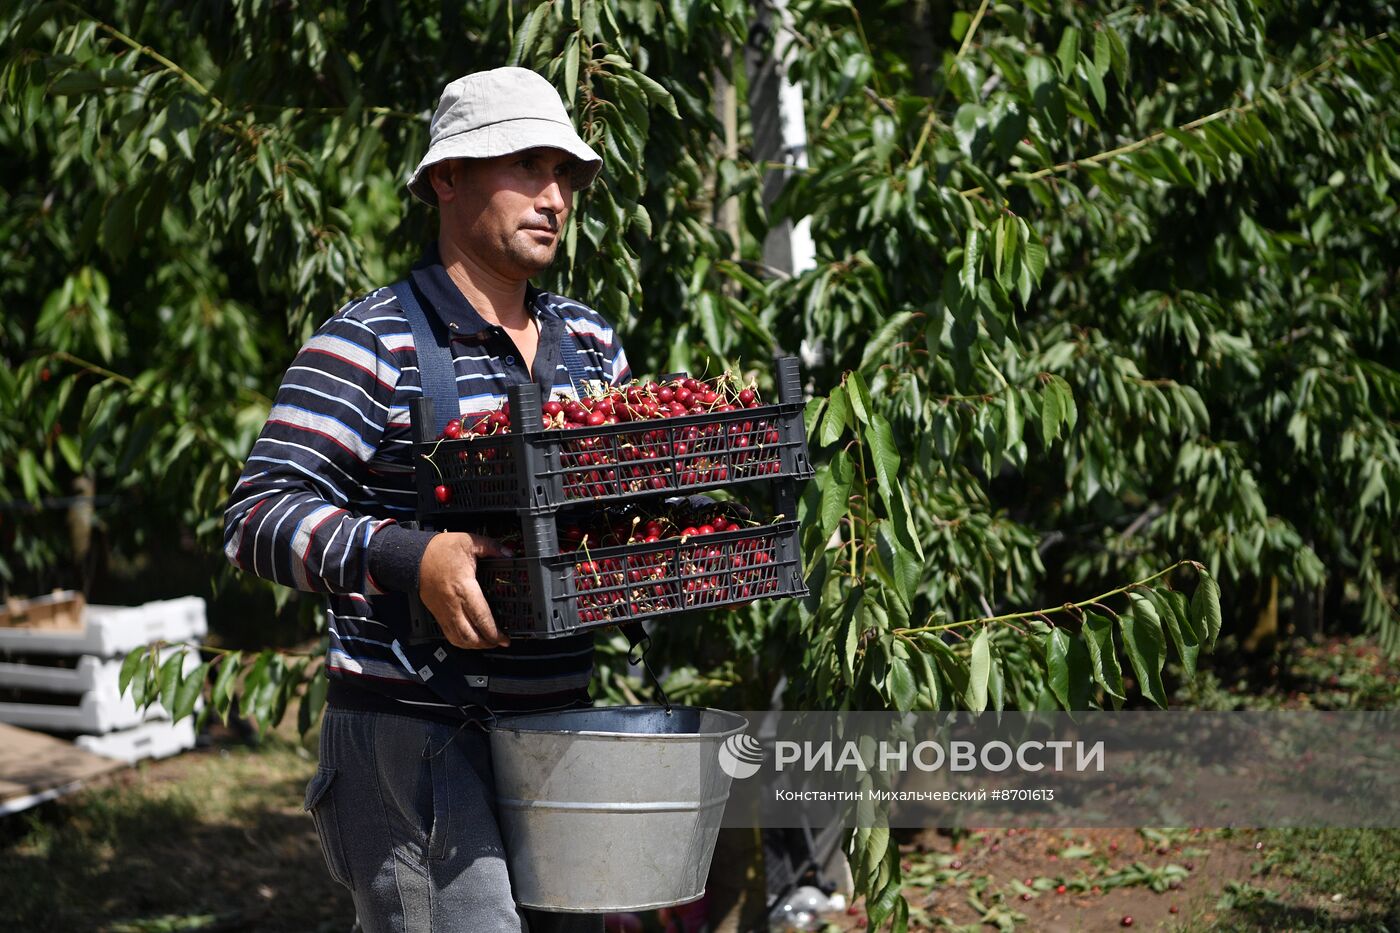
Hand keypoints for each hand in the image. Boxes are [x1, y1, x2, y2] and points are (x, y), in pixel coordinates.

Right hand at [418, 532, 511, 649]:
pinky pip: (448, 634)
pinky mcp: (436, 613)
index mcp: (464, 587)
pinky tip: (470, 639)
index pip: (481, 618)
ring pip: (458, 639)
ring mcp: (443, 611)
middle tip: (499, 642)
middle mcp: (453, 604)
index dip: (494, 632)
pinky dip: (461, 641)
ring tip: (487, 642)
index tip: (504, 638)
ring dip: (474, 645)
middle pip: (470, 635)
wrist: (413, 556)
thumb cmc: (438, 550)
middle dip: (486, 643)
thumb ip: (491, 547)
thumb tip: (508, 552)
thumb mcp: (469, 541)